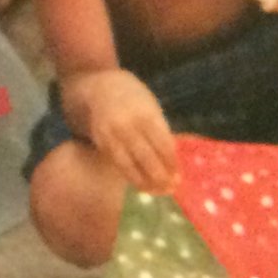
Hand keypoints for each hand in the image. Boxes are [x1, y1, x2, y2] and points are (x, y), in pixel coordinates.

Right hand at [81, 70, 177, 194]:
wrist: (98, 86)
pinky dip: (130, 175)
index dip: (172, 164)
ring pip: (129, 165)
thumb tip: (173, 158)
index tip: (179, 178)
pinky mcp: (101, 142)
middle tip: (170, 189)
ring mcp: (112, 135)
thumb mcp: (150, 107)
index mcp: (146, 116)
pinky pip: (117, 163)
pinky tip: (140, 183)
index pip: (164, 146)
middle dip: (160, 177)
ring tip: (156, 191)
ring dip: (144, 182)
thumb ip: (159, 130)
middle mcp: (128, 126)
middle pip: (147, 158)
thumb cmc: (132, 97)